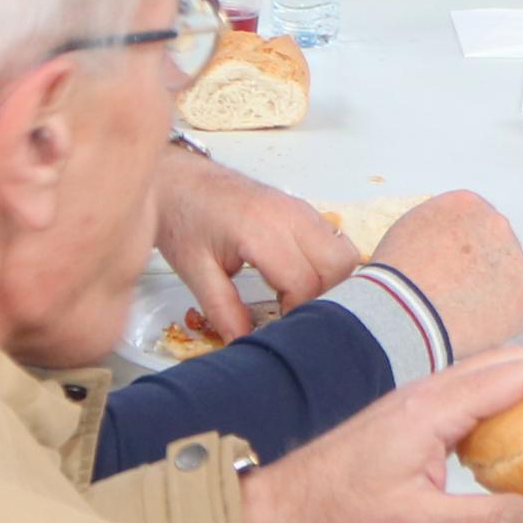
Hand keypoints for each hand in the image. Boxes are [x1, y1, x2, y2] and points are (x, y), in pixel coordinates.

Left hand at [152, 149, 358, 335]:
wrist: (178, 180)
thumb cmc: (184, 220)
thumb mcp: (195, 271)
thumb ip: (223, 310)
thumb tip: (243, 342)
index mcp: (261, 231)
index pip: (304, 282)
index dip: (295, 311)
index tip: (276, 323)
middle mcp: (289, 215)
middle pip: (337, 265)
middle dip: (322, 295)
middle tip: (292, 309)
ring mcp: (299, 208)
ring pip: (344, 251)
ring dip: (329, 278)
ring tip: (296, 293)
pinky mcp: (301, 208)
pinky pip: (333, 238)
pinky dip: (326, 261)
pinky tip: (296, 273)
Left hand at [240, 352, 522, 522]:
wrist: (280, 504)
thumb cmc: (337, 512)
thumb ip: (491, 521)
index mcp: (433, 408)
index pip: (514, 378)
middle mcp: (427, 392)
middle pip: (507, 364)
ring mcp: (417, 400)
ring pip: (488, 374)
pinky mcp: (410, 415)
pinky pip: (471, 392)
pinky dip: (508, 396)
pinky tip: (522, 423)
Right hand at [369, 190, 522, 357]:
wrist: (406, 310)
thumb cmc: (397, 277)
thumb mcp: (409, 230)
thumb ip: (438, 228)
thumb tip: (446, 244)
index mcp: (468, 204)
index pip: (475, 223)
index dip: (462, 250)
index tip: (451, 267)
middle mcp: (497, 224)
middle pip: (496, 247)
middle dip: (481, 268)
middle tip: (457, 292)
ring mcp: (516, 258)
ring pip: (508, 277)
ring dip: (492, 292)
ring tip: (460, 312)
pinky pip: (516, 308)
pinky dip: (500, 320)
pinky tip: (474, 325)